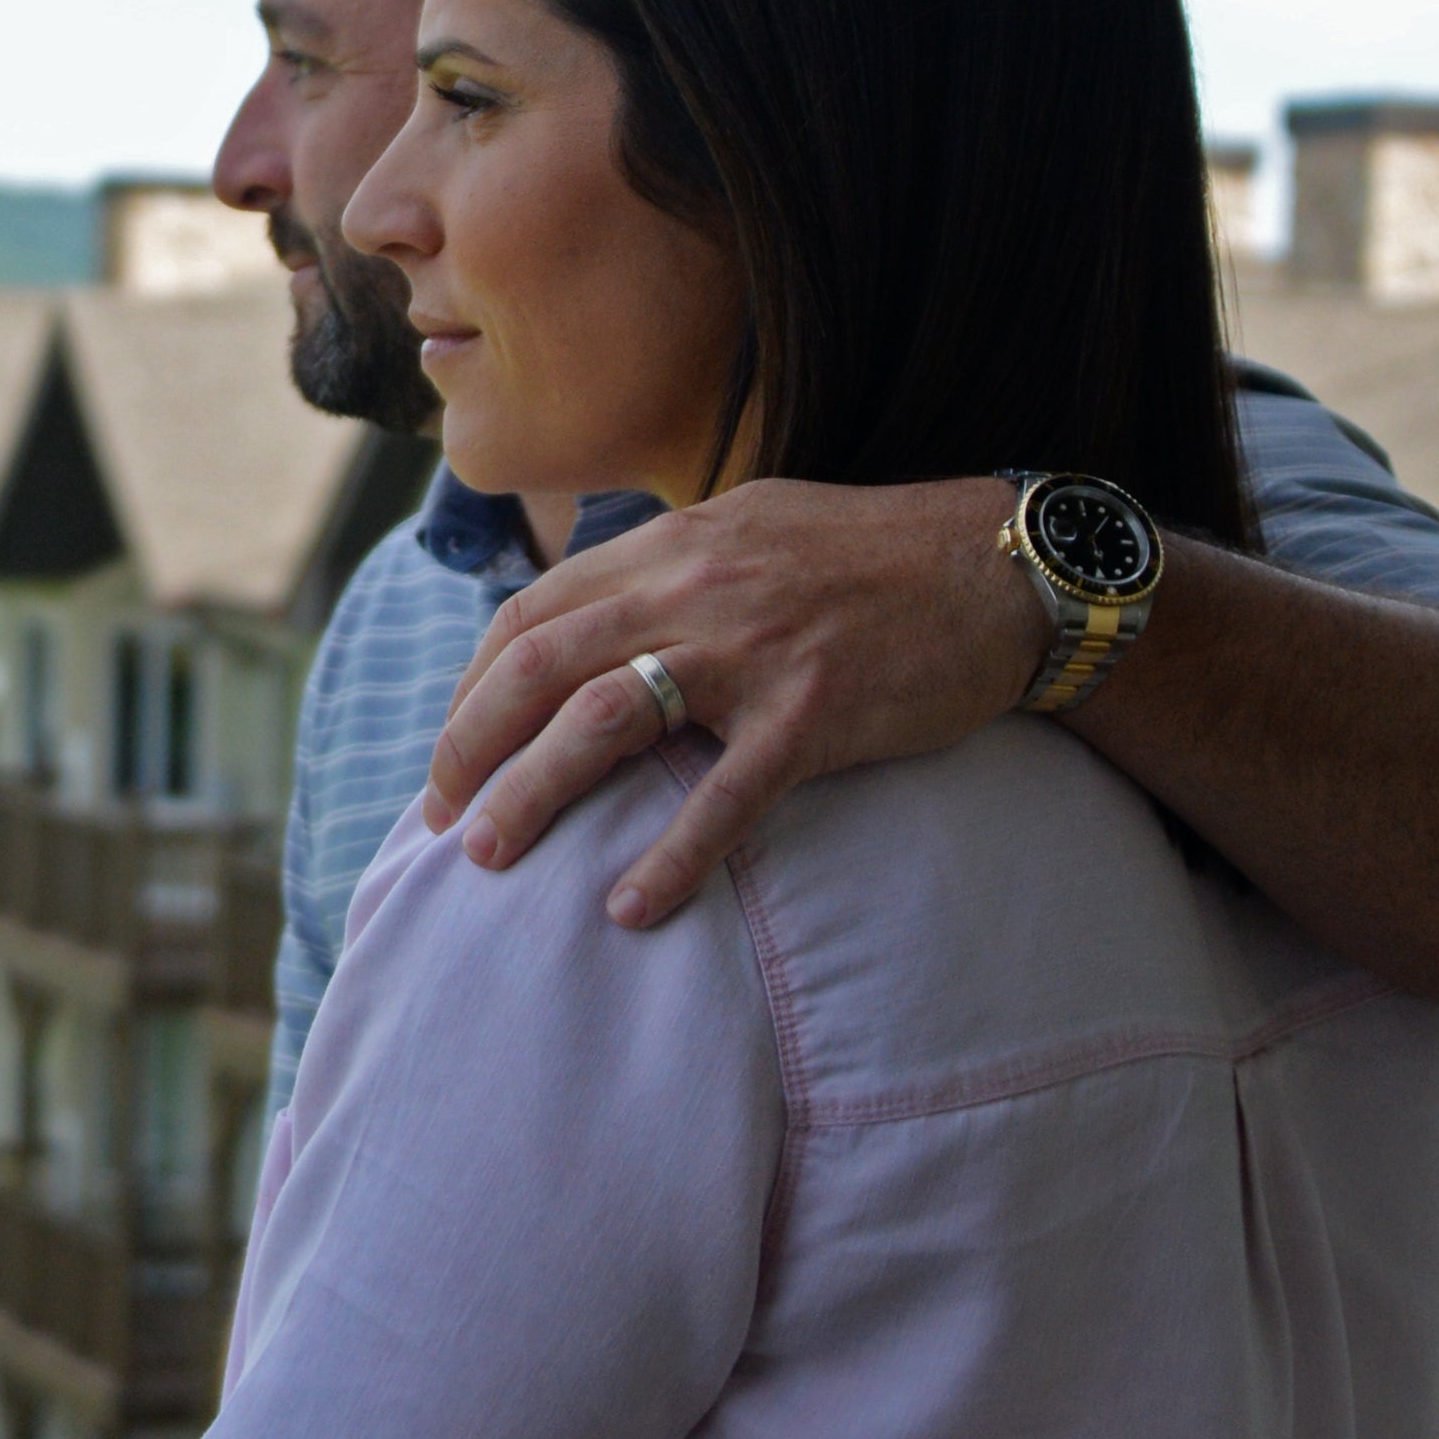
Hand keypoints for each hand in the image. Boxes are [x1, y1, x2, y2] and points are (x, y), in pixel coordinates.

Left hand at [424, 477, 1036, 927]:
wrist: (999, 567)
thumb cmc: (870, 559)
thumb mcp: (748, 531)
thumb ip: (664, 572)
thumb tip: (583, 626)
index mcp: (670, 548)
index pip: (531, 613)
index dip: (473, 687)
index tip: (452, 752)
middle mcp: (694, 588)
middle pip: (539, 666)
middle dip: (470, 746)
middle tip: (440, 818)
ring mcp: (752, 651)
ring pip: (603, 720)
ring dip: (534, 794)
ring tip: (491, 860)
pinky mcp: (813, 714)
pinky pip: (724, 796)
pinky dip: (670, 857)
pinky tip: (630, 908)